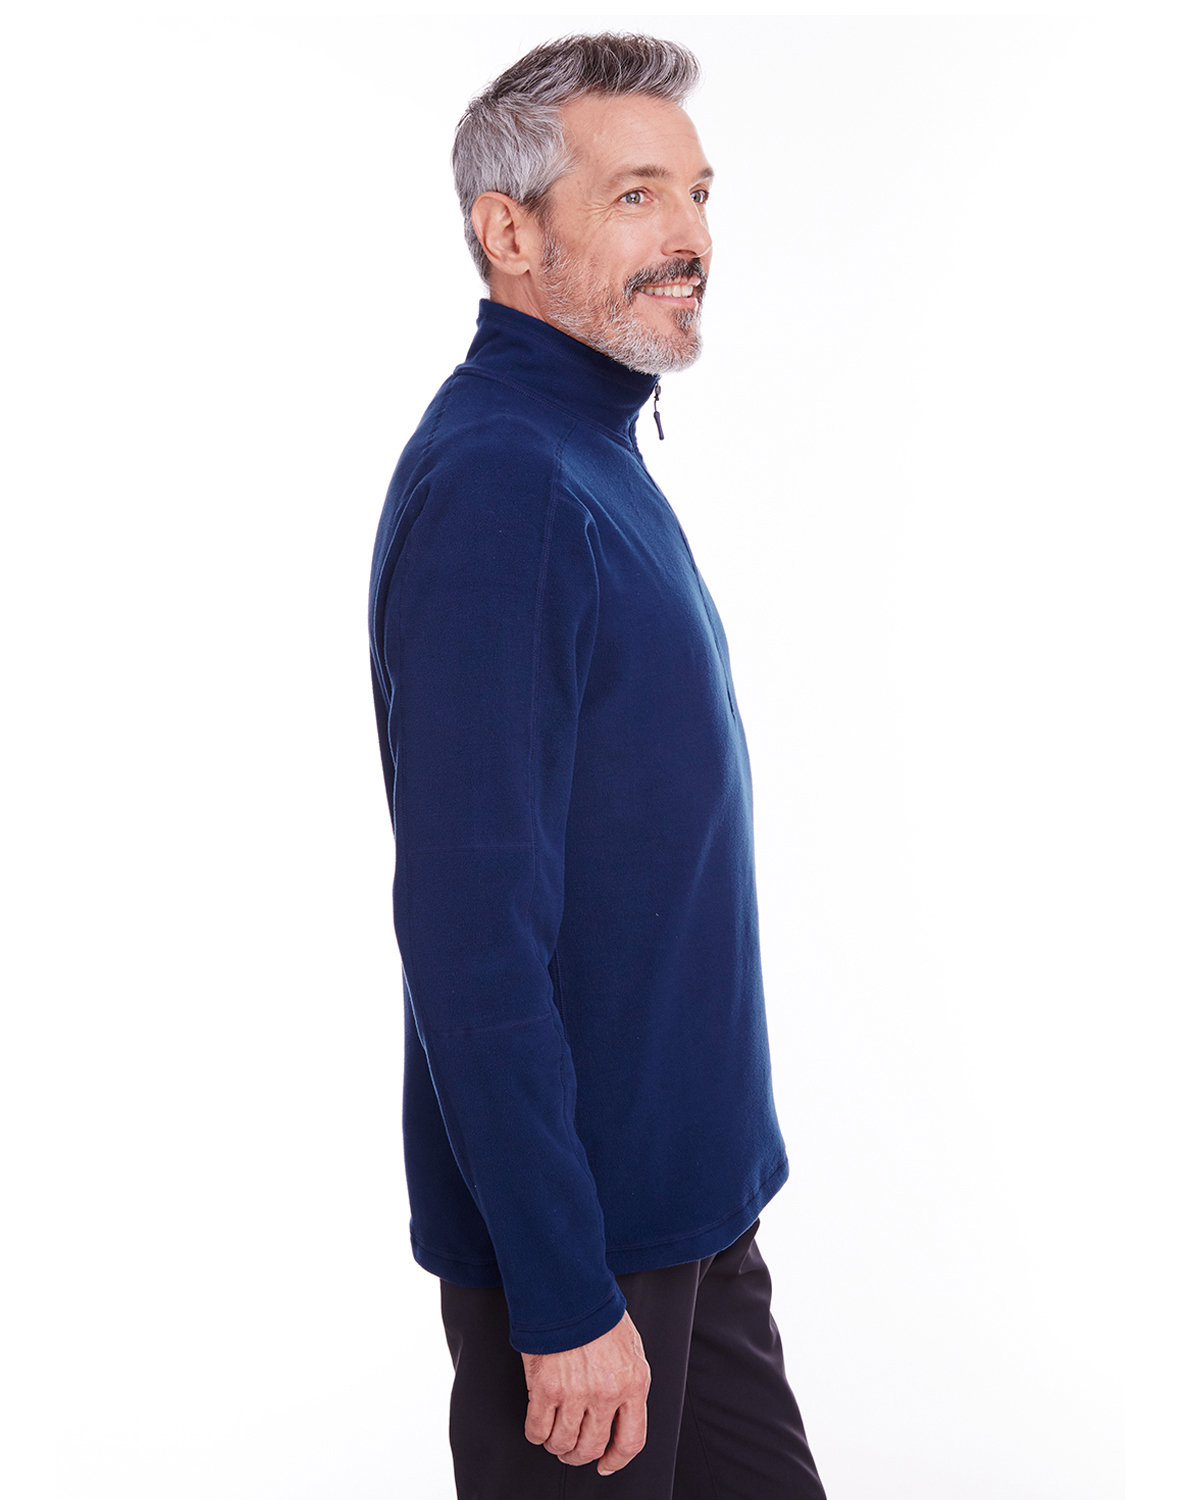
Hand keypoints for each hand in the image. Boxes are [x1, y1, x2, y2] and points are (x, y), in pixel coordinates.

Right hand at [521, 1311, 650, 1474]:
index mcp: (633, 1383)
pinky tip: (538, 1425)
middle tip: (572, 1450)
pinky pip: (537, 1429)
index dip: (616, 1460)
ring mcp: (576, 1393)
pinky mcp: (546, 1388)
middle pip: (592, 1447)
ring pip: (563, 1443)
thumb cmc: (598, 1313)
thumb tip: (619, 1416)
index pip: (631, 1441)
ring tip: (554, 1437)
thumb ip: (627, 1384)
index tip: (606, 1465)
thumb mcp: (630, 1349)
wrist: (570, 1289)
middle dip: (579, 1455)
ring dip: (556, 1445)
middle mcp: (606, 1393)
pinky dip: (536, 1434)